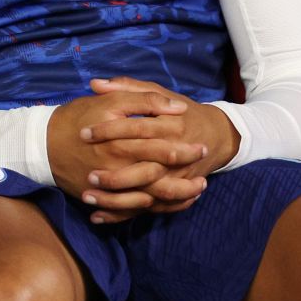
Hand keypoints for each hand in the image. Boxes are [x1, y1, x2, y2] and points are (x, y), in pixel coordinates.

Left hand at [77, 75, 237, 222]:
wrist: (217, 136)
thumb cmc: (181, 112)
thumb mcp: (159, 93)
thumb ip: (128, 87)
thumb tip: (95, 83)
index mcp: (170, 126)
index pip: (137, 129)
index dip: (109, 130)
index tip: (83, 133)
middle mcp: (175, 156)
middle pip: (144, 170)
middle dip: (115, 176)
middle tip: (87, 175)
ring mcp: (175, 179)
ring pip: (147, 195)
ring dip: (116, 201)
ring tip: (87, 197)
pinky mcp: (173, 194)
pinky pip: (148, 209)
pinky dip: (124, 215)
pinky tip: (98, 217)